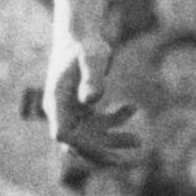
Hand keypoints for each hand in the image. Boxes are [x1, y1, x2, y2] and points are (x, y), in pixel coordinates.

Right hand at [46, 37, 142, 174]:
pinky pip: (96, 123)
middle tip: (122, 162)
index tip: (105, 152)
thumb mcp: (93, 57)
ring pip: (88, 136)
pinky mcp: (81, 106)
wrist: (81, 33)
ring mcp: (70, 109)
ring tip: (139, 140)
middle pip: (75, 142)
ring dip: (111, 141)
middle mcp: (60, 109)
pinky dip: (115, 121)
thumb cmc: (86, 44)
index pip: (62, 134)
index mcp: (56, 100)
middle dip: (99, 153)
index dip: (81, 146)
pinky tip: (133, 108)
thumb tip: (91, 101)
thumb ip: (92, 77)